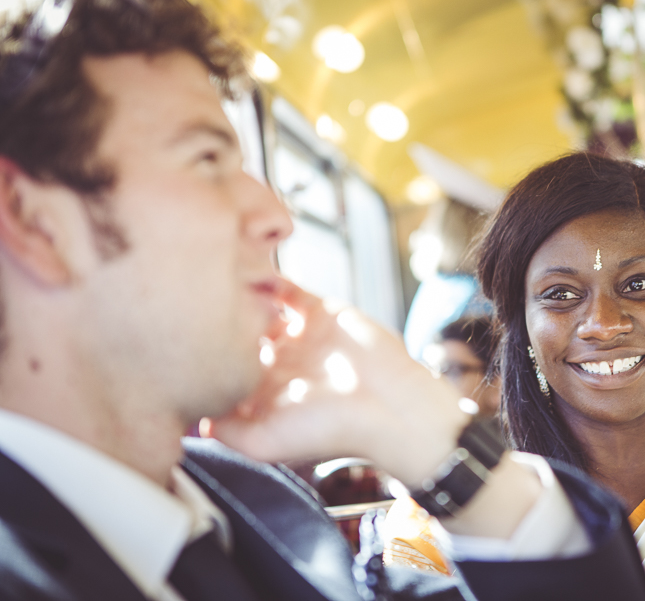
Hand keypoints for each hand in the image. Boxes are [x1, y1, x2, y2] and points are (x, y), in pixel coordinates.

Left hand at [204, 279, 469, 485]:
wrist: (389, 408)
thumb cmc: (331, 430)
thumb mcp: (264, 444)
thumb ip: (225, 431)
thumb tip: (192, 416)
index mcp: (261, 394)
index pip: (218, 369)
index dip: (197, 353)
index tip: (177, 340)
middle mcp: (276, 364)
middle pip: (231, 333)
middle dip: (212, 320)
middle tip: (192, 304)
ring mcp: (297, 335)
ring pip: (255, 307)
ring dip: (239, 295)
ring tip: (219, 285)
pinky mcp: (321, 312)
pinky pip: (288, 289)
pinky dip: (271, 279)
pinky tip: (256, 278)